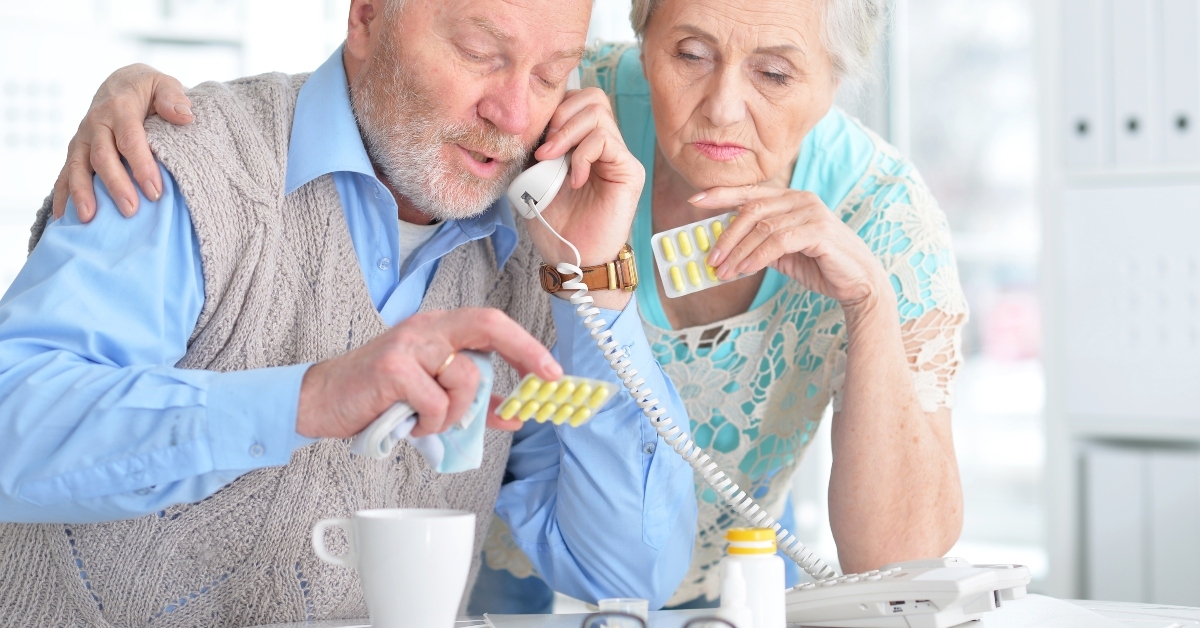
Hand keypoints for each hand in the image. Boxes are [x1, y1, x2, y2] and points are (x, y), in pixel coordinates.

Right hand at [52, 64, 192, 221]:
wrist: (120, 84)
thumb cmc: (148, 90)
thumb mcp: (164, 84)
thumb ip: (173, 97)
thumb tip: (184, 116)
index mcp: (120, 108)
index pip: (131, 139)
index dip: (141, 165)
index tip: (155, 192)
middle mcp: (96, 123)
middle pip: (103, 157)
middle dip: (115, 185)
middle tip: (131, 211)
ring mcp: (83, 138)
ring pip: (78, 167)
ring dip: (82, 193)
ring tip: (90, 219)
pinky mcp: (75, 151)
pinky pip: (64, 173)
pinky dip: (62, 195)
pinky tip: (64, 218)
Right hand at [297, 308, 560, 438]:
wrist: (322, 401)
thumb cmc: (379, 396)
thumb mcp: (430, 395)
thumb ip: (472, 402)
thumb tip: (514, 415)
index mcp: (439, 329)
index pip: (492, 323)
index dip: (526, 344)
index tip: (552, 371)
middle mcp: (426, 328)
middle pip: (488, 325)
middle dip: (525, 351)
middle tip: (542, 380)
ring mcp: (409, 344)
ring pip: (464, 378)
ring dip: (455, 413)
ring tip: (427, 420)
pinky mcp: (392, 368)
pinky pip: (435, 403)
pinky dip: (430, 423)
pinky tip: (409, 424)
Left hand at [525, 88, 644, 269]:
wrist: (572, 258)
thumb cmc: (555, 224)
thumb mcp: (535, 178)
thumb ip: (538, 147)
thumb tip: (532, 121)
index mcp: (584, 143)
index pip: (577, 99)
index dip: (555, 109)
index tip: (535, 138)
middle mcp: (605, 144)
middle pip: (592, 96)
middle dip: (561, 115)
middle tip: (545, 148)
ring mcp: (619, 156)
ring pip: (598, 112)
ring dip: (567, 133)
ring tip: (553, 161)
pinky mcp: (629, 171)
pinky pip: (606, 140)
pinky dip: (583, 155)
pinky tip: (574, 179)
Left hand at [696, 186, 892, 315]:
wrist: (858, 282)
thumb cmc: (820, 265)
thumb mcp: (782, 253)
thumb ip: (759, 243)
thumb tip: (725, 248)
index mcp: (791, 199)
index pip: (750, 192)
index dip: (721, 194)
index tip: (694, 200)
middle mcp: (801, 199)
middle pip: (751, 210)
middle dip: (726, 235)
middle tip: (710, 258)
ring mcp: (811, 212)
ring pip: (762, 227)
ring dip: (738, 252)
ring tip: (724, 272)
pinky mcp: (819, 231)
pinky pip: (778, 241)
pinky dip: (757, 256)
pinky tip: (746, 270)